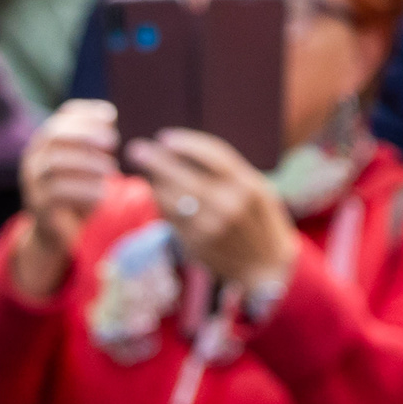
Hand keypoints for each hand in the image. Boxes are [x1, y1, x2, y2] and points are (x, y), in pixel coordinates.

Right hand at [11, 98, 119, 297]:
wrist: (57, 231)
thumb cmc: (78, 188)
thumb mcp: (88, 161)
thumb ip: (96, 139)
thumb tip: (108, 116)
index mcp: (46, 141)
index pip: (63, 115)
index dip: (87, 112)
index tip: (112, 116)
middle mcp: (33, 157)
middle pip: (54, 134)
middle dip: (86, 133)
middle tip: (113, 141)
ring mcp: (31, 181)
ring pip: (55, 164)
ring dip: (88, 163)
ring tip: (111, 170)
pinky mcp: (37, 205)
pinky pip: (58, 193)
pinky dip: (85, 190)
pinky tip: (103, 193)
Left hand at [133, 128, 299, 292]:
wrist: (266, 266)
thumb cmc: (261, 220)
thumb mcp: (258, 190)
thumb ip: (231, 172)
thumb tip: (188, 151)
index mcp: (248, 185)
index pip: (213, 156)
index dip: (187, 143)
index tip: (165, 136)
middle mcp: (229, 205)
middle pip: (185, 176)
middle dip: (157, 161)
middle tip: (137, 149)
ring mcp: (211, 228)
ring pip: (172, 199)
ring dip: (154, 183)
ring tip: (144, 172)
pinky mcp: (196, 245)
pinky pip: (171, 219)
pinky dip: (161, 204)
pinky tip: (156, 193)